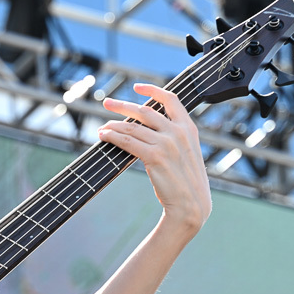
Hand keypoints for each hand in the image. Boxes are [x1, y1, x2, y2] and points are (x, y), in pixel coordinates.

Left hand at [99, 84, 211, 231]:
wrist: (191, 205)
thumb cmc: (187, 183)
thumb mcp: (187, 153)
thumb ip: (174, 138)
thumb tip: (149, 130)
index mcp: (189, 128)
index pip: (170, 99)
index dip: (152, 90)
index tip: (137, 87)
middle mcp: (178, 132)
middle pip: (145, 111)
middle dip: (122, 105)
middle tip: (107, 103)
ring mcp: (167, 143)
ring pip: (132, 127)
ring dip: (113, 125)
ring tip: (102, 128)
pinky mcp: (155, 156)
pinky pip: (127, 141)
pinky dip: (112, 136)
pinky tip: (104, 136)